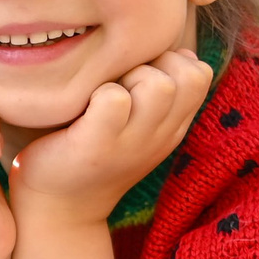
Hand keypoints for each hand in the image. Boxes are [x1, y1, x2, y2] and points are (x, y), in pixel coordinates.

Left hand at [8, 49, 213, 228]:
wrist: (58, 209)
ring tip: (104, 96)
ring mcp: (131, 143)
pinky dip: (97, 94)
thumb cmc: (93, 151)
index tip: (140, 76)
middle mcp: (160, 136)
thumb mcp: (140, 124)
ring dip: (128, 77)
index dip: (172, 62)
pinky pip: (114, 98)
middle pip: (187, 75)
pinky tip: (83, 109)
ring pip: (158, 84)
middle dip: (153, 64)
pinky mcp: (97, 146)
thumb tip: (177, 50)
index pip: (201, 73)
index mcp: (172, 127)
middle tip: (121, 84)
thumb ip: (160, 91)